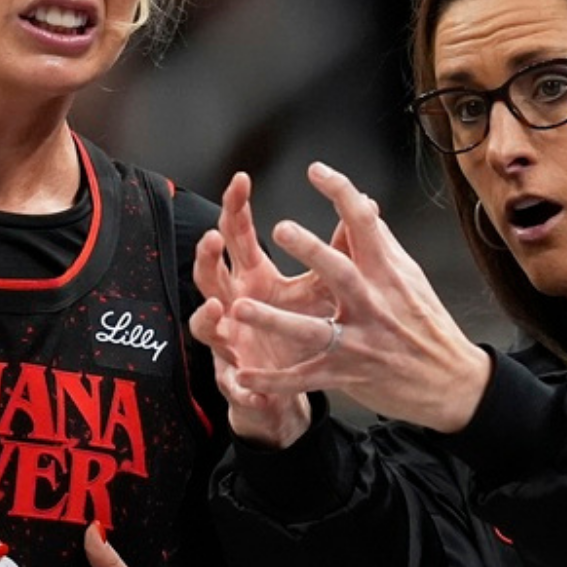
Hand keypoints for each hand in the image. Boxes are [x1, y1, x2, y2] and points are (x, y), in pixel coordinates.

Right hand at [190, 171, 331, 445]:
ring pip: (206, 327)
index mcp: (251, 279)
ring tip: (219, 308)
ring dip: (208, 317)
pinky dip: (238, 384)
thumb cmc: (299, 328)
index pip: (236, 236)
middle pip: (209, 274)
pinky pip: (233, 383)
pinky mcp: (236, 380)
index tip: (241, 179)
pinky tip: (245, 383)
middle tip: (211, 237)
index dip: (235, 208)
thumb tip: (360, 209)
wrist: (287, 388)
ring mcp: (228, 343)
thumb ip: (334, 250)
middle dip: (206, 256)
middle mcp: (231, 306)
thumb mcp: (317, 287)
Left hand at [216, 162, 491, 432]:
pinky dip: (275, 381)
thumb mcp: (411, 278)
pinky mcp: (348, 374)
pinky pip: (306, 377)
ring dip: (275, 320)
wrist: (452, 382)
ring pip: (313, 330)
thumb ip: (382, 244)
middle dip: (311, 250)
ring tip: (240, 307)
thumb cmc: (428, 326)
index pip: (365, 224)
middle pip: (340, 272)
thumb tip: (366, 206)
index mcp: (387, 274)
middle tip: (280, 229)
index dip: (341, 193)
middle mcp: (373, 303)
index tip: (316, 171)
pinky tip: (245, 376)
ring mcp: (360, 341)